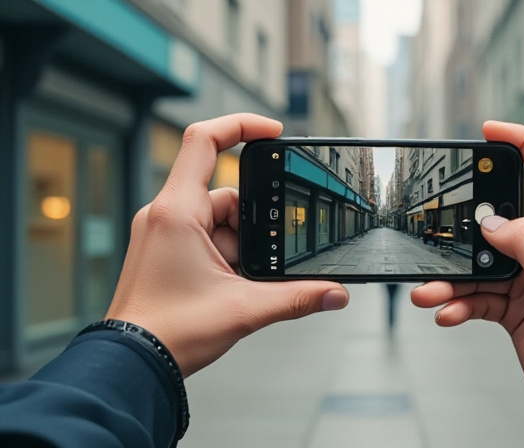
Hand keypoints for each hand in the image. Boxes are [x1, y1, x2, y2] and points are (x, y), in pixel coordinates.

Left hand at [105, 113, 348, 376]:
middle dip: (256, 223)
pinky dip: (230, 255)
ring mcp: (165, 233)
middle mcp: (167, 215)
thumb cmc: (169, 332)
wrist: (133, 362)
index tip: (274, 132)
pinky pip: (208, 238)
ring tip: (247, 282)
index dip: (241, 125)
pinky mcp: (167, 251)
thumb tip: (335, 293)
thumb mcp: (244, 309)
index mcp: (177, 212)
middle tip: (269, 254)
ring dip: (243, 246)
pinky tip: (238, 284)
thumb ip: (297, 298)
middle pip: (226, 194)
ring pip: (220, 220)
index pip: (204, 140)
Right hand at [411, 121, 523, 424]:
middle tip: (440, 230)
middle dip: (466, 227)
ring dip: (452, 277)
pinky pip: (476, 294)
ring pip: (480, 263)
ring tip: (429, 291)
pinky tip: (448, 313)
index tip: (490, 131)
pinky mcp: (513, 305)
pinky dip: (458, 303)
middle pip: (500, 219)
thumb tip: (492, 221)